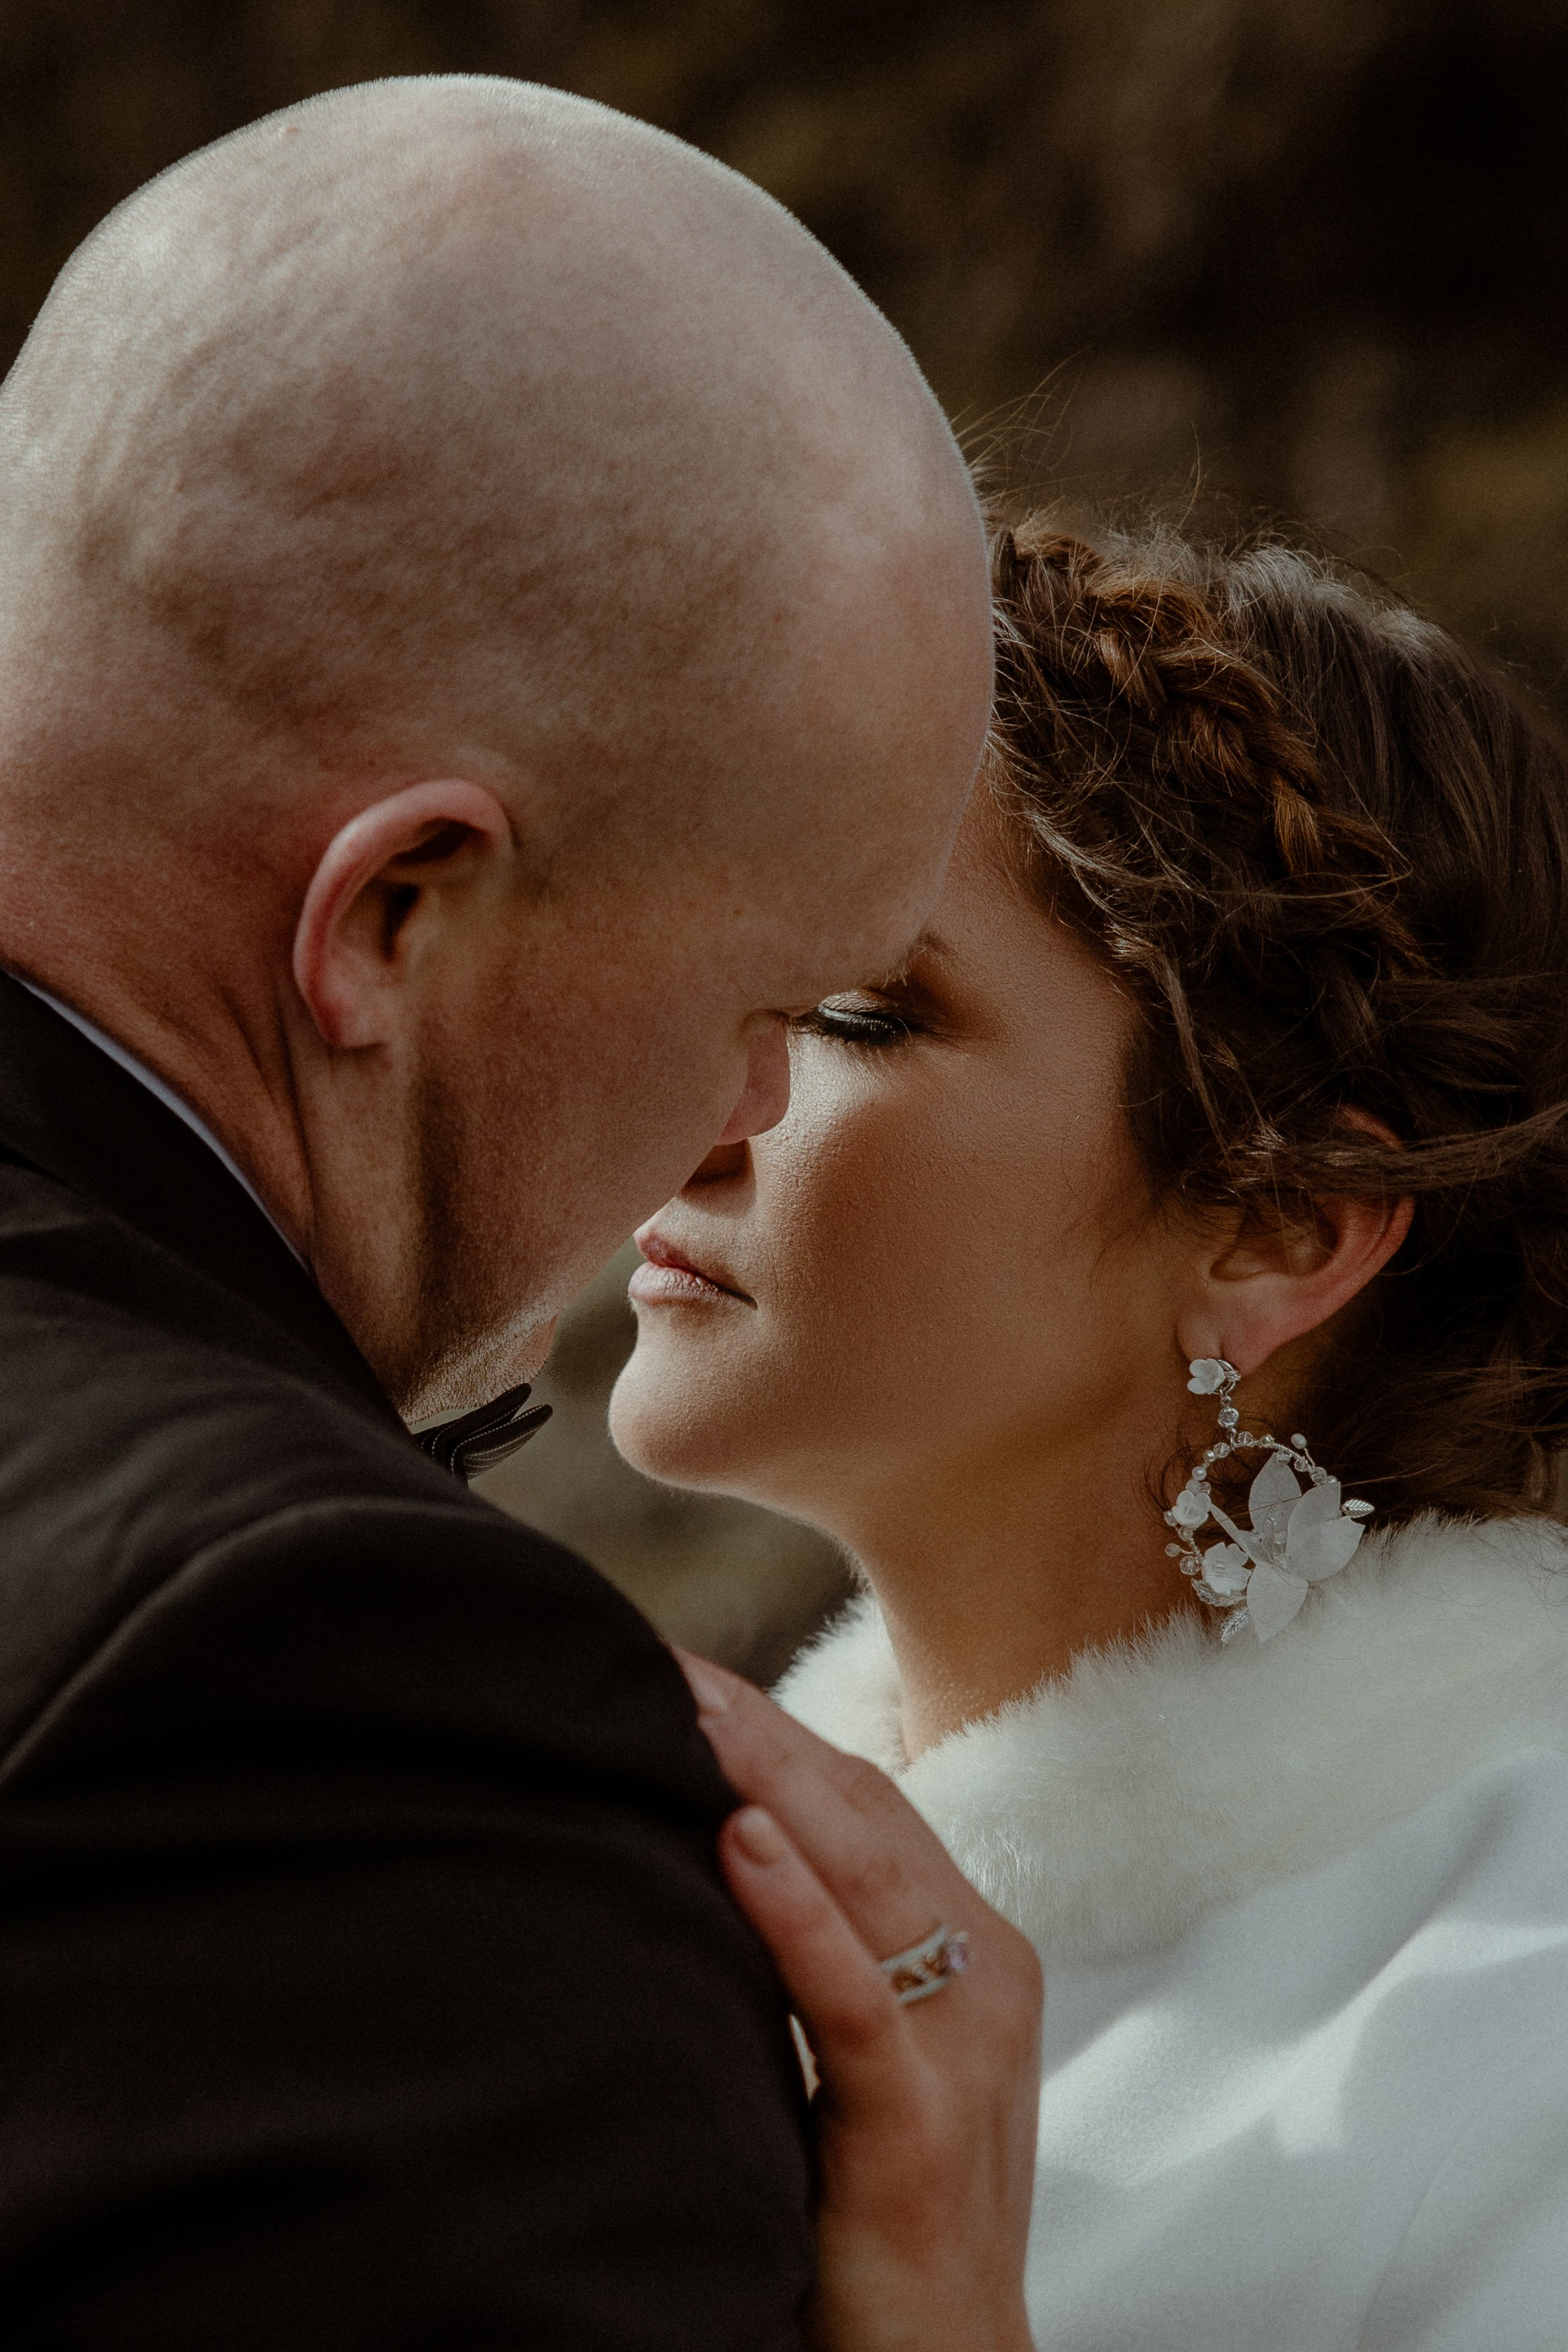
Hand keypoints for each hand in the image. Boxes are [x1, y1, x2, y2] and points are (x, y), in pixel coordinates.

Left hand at [678, 1651, 1041, 2351]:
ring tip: (682, 1711)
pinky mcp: (921, 2132)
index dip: (771, 1726)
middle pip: (864, 1813)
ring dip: (767, 1782)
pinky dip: (799, 1914)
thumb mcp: (866, 2050)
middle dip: (756, 1728)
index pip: (865, 1799)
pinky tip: (740, 1845)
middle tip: (652, 1658)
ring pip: (868, 1879)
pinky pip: (858, 2001)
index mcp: (975, 1946)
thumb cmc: (886, 2206)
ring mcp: (964, 2051)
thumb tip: (705, 1844)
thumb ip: (817, 1951)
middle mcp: (987, 1975)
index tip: (673, 1667)